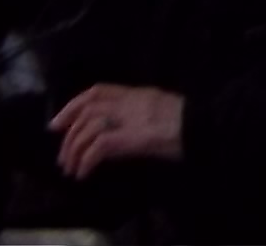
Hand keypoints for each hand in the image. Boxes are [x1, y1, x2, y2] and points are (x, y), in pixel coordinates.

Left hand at [52, 85, 183, 176]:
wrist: (207, 129)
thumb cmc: (191, 124)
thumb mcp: (161, 111)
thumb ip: (138, 114)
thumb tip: (114, 130)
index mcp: (139, 94)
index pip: (99, 91)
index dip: (72, 105)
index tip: (57, 124)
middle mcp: (132, 102)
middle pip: (88, 110)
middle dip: (69, 134)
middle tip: (62, 157)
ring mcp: (133, 118)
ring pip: (89, 128)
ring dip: (74, 151)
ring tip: (72, 169)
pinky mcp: (132, 137)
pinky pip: (99, 147)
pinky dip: (86, 161)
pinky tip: (84, 174)